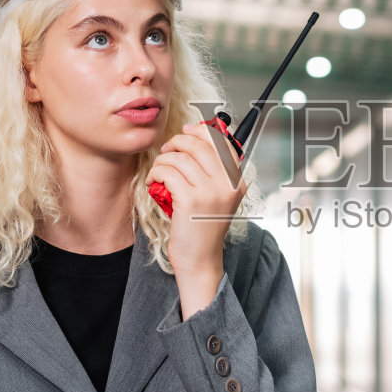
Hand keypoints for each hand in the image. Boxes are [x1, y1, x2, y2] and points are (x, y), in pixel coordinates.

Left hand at [148, 123, 246, 315]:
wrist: (200, 260)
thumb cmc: (203, 229)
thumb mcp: (217, 198)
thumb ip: (213, 173)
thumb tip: (196, 137)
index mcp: (237, 182)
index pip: (222, 143)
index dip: (201, 132)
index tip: (187, 131)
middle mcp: (227, 185)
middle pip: (200, 145)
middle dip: (178, 142)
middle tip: (167, 150)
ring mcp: (210, 192)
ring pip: (181, 158)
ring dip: (163, 160)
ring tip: (158, 171)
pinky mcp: (190, 200)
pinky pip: (168, 172)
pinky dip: (157, 172)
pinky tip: (154, 181)